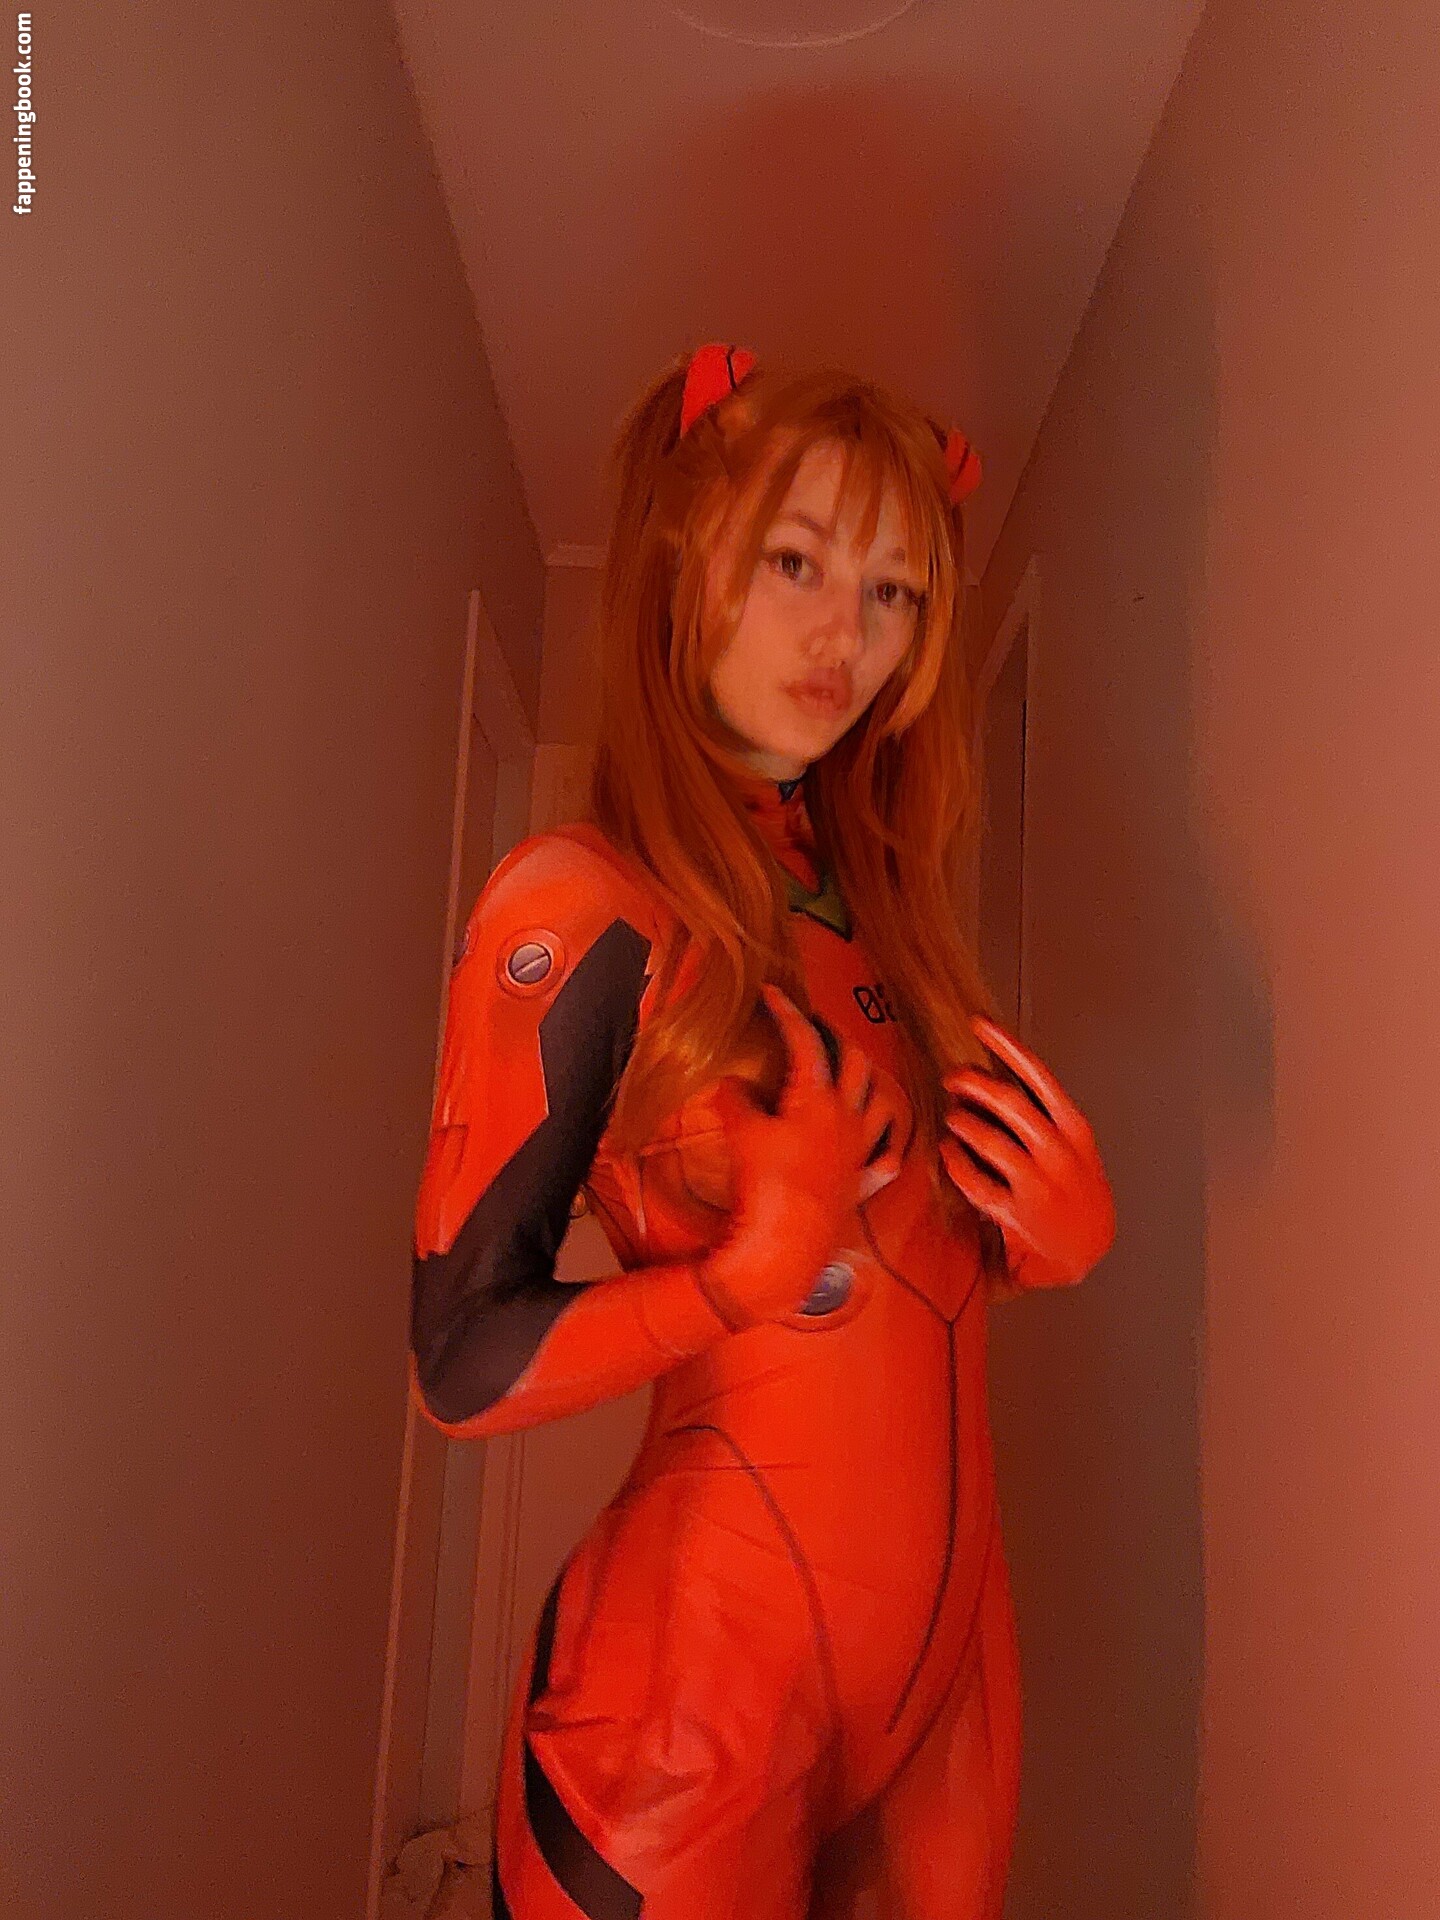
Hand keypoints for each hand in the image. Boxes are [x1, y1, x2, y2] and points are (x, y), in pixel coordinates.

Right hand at [704, 986, 887, 1325]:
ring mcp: (859, 1152)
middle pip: (855, 1063)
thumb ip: (737, 1101)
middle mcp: (847, 1119)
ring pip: (881, 1104)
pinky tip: (882, 1144)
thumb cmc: (765, 1186)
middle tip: (817, 1027)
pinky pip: (885, 1161)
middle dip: (837, 1038)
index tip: (774, 992)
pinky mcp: (861, 1185)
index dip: (788, 1012)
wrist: (786, 1244)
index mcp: (816, 1099)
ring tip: (856, 1073)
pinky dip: (885, 1148)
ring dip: (871, 1084)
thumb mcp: (741, 1135)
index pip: (805, 1042)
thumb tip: (732, 1084)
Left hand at [940, 1015, 1114, 1290]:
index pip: (1038, 1075)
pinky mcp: (1016, 1211)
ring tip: (952, 1115)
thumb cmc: (1074, 1182)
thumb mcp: (1071, 1141)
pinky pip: (974, 1179)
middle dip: (973, 1082)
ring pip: (987, 1140)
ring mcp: (1038, 1182)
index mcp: (1074, 1127)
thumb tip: (987, 1073)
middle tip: (952, 1076)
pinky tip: (949, 1151)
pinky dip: (955, 1161)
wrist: (1088, 1243)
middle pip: (1008, 1102)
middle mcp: (1059, 1151)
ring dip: (961, 1121)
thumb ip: (1037, 1110)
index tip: (980, 1022)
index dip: (1006, 1045)